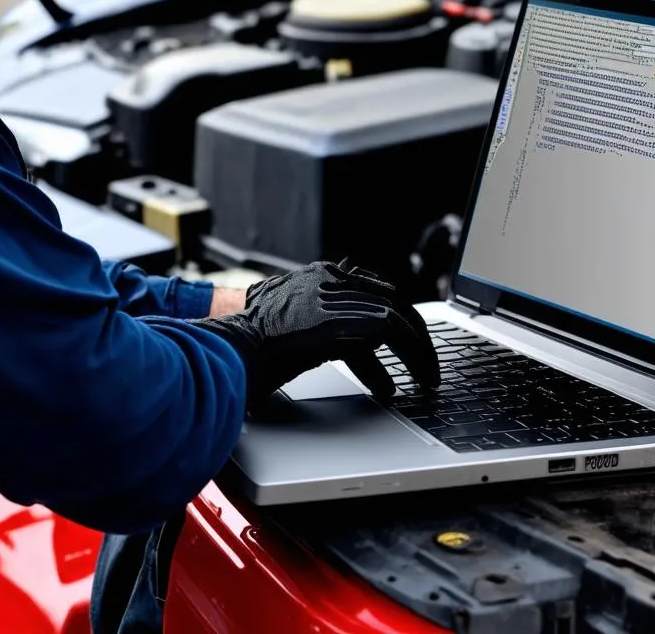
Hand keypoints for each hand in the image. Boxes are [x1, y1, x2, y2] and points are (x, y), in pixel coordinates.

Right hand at [195, 260, 439, 409]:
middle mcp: (330, 278)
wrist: (228, 349)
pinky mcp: (345, 316)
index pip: (370, 291)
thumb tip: (350, 346)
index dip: (393, 318)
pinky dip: (411, 351)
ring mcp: (336, 294)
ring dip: (418, 348)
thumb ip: (318, 329)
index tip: (406, 339)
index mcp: (317, 276)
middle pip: (389, 299)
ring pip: (396, 313)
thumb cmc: (249, 349)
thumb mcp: (288, 329)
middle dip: (413, 334)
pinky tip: (416, 374)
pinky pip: (393, 328)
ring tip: (426, 377)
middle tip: (426, 363)